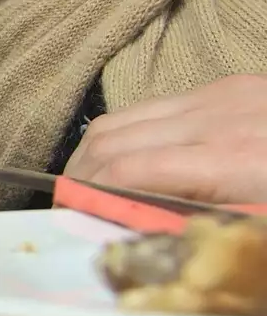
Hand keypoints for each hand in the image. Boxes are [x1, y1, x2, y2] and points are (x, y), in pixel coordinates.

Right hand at [64, 75, 266, 204]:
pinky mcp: (224, 86)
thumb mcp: (255, 220)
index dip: (88, 193)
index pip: (127, 170)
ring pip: (122, 118)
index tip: (71, 216)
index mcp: (230, 163)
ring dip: (93, 152)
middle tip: (68, 202)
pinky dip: (128, 134)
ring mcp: (218, 96)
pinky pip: (154, 107)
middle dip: (79, 174)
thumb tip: (130, 230)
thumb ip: (195, 224)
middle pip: (113, 141)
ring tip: (86, 181)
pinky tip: (128, 156)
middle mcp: (215, 120)